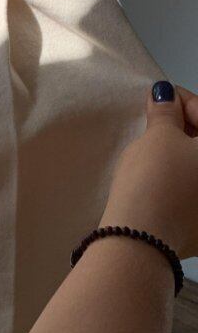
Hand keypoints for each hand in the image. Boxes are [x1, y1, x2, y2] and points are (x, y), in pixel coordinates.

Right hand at [99, 81, 197, 259]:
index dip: (183, 100)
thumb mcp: (157, 138)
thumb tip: (166, 95)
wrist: (140, 238)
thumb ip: (166, 113)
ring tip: (156, 146)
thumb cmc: (153, 181)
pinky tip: (160, 174)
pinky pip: (193, 192)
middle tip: (157, 119)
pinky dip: (182, 178)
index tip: (161, 95)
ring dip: (184, 153)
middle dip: (186, 127)